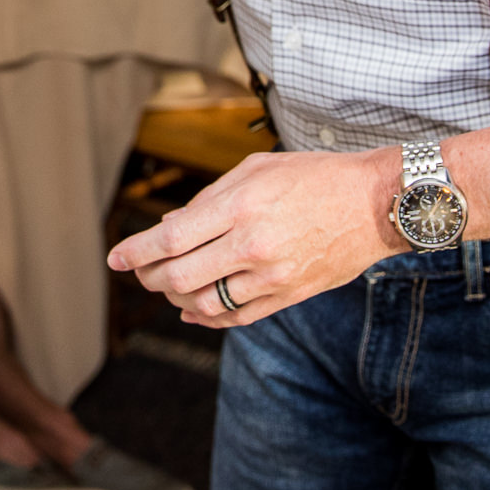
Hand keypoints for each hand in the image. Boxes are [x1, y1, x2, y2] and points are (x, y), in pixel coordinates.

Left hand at [107, 146, 399, 328]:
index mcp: (240, 207)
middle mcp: (252, 245)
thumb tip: (170, 226)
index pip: (171, 238)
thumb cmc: (314, 177)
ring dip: (176, 301)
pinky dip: (207, 319)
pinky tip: (194, 311)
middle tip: (140, 271)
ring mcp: (271, 276)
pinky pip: (237, 318)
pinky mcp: (288, 296)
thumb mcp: (256, 170)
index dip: (136, 251)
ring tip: (168, 288)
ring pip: (204, 304)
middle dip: (149, 277)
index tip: (115, 258)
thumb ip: (209, 199)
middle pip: (179, 277)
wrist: (374, 204)